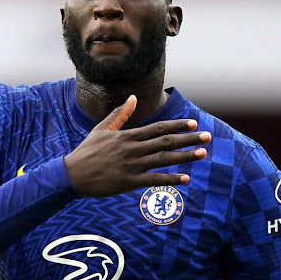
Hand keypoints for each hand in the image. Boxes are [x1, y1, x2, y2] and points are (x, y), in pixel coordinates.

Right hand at [63, 95, 210, 196]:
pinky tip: (186, 179)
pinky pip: (154, 180)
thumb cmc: (88, 151)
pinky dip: (171, 179)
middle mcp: (133, 149)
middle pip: (166, 142)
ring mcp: (132, 165)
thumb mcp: (102, 128)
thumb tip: (133, 97)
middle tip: (207, 136)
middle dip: (188, 138)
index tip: (193, 122)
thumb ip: (120, 114)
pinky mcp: (129, 181)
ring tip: (202, 153)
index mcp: (128, 136)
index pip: (158, 128)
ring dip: (185, 156)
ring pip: (164, 159)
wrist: (73, 174)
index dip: (177, 125)